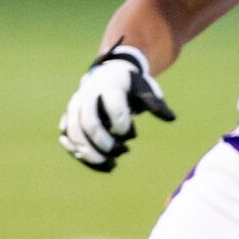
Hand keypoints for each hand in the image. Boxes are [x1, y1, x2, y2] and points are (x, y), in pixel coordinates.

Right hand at [58, 45, 174, 171]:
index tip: (131, 134)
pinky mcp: (69, 118)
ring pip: (73, 131)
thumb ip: (155, 103)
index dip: (122, 122)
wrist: (106, 75)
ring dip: (88, 151)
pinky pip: (67, 136)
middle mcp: (87, 96)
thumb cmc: (130, 85)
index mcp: (109, 86)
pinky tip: (92, 160)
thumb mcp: (145, 88)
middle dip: (103, 141)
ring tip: (108, 163)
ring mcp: (74, 107)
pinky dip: (76, 150)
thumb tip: (170, 118)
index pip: (112, 104)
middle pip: (88, 121)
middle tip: (121, 152)